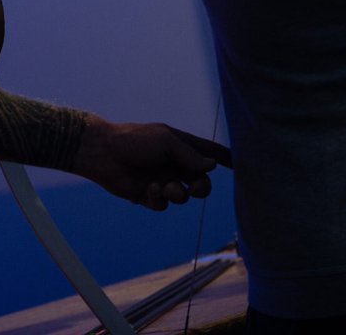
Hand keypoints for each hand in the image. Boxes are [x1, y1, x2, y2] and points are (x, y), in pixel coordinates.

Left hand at [71, 115, 231, 210]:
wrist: (104, 154)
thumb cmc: (135, 140)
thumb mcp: (166, 142)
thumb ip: (190, 155)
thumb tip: (213, 166)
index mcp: (181, 146)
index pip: (208, 153)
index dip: (225, 159)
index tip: (241, 165)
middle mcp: (174, 164)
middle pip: (201, 181)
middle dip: (202, 187)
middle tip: (196, 189)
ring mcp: (162, 180)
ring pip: (184, 196)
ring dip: (177, 193)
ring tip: (164, 187)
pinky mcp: (149, 196)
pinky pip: (164, 205)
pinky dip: (159, 199)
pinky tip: (148, 190)